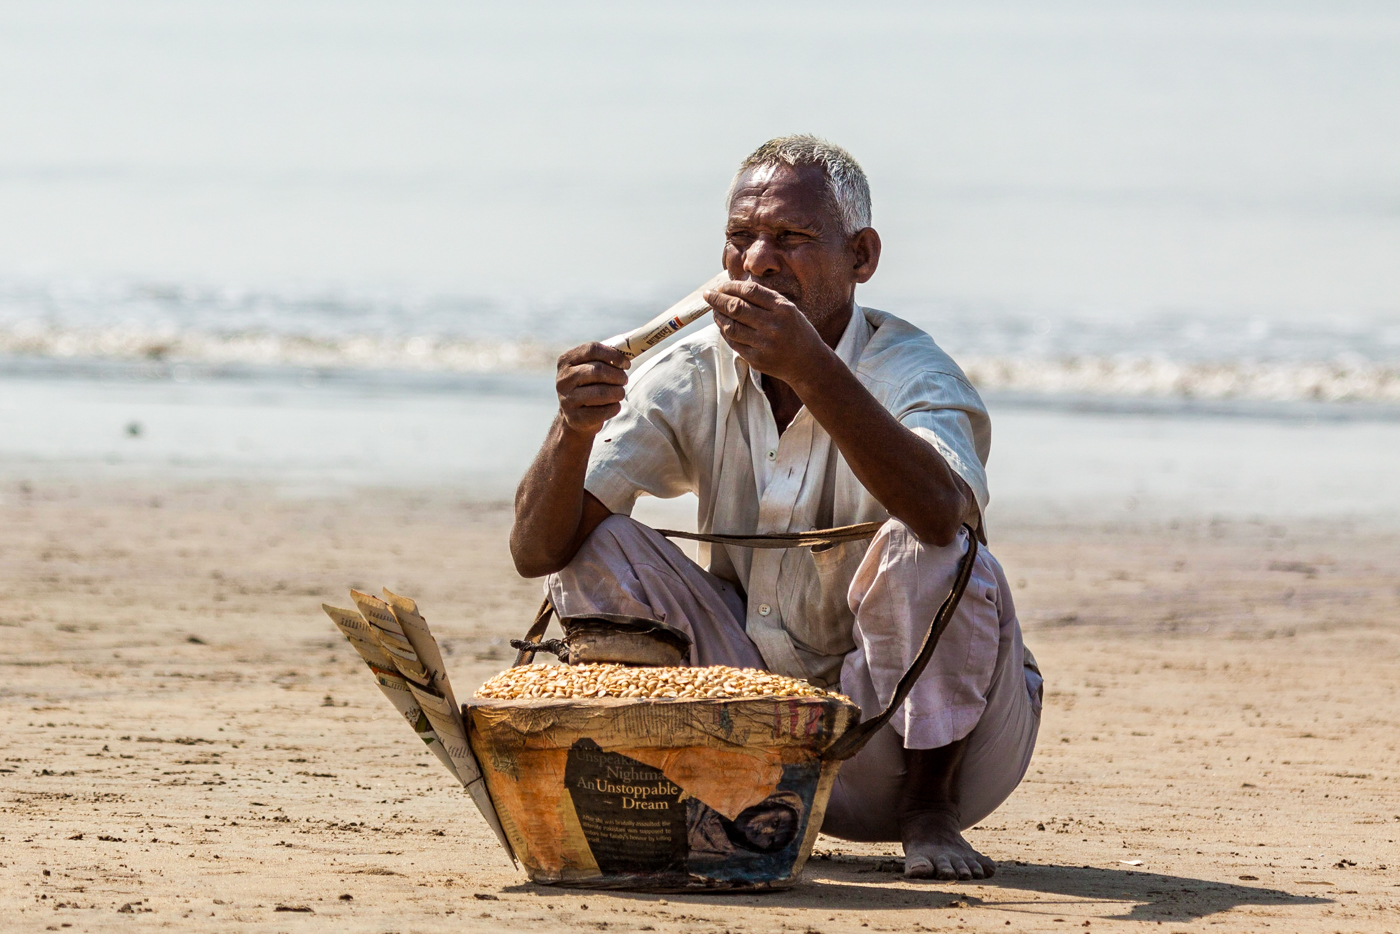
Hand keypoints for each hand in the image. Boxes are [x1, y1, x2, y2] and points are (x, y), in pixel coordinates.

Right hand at [555, 342, 630, 435]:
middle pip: (597, 370)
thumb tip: (634, 344)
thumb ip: (607, 356)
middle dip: (617, 375)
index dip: (613, 355)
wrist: (576, 416)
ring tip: (620, 393)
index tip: (627, 364)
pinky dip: (614, 408)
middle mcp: (563, 379)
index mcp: (566, 361)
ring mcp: (566, 399)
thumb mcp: (591, 368)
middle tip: (625, 380)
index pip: (592, 349)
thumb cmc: (590, 386)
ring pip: (600, 392)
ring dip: (618, 392)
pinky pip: (602, 411)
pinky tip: (614, 406)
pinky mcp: (575, 418)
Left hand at [702, 280, 834, 385]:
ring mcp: (764, 344)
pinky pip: (734, 343)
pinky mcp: (757, 360)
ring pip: (731, 326)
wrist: (808, 363)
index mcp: (782, 308)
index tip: (721, 286)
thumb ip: (765, 299)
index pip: (750, 291)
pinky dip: (724, 332)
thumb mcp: (788, 309)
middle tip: (708, 295)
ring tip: (714, 310)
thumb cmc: (796, 331)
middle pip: (736, 307)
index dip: (731, 287)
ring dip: (718, 316)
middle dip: (718, 300)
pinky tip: (722, 325)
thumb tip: (733, 289)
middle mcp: (773, 325)